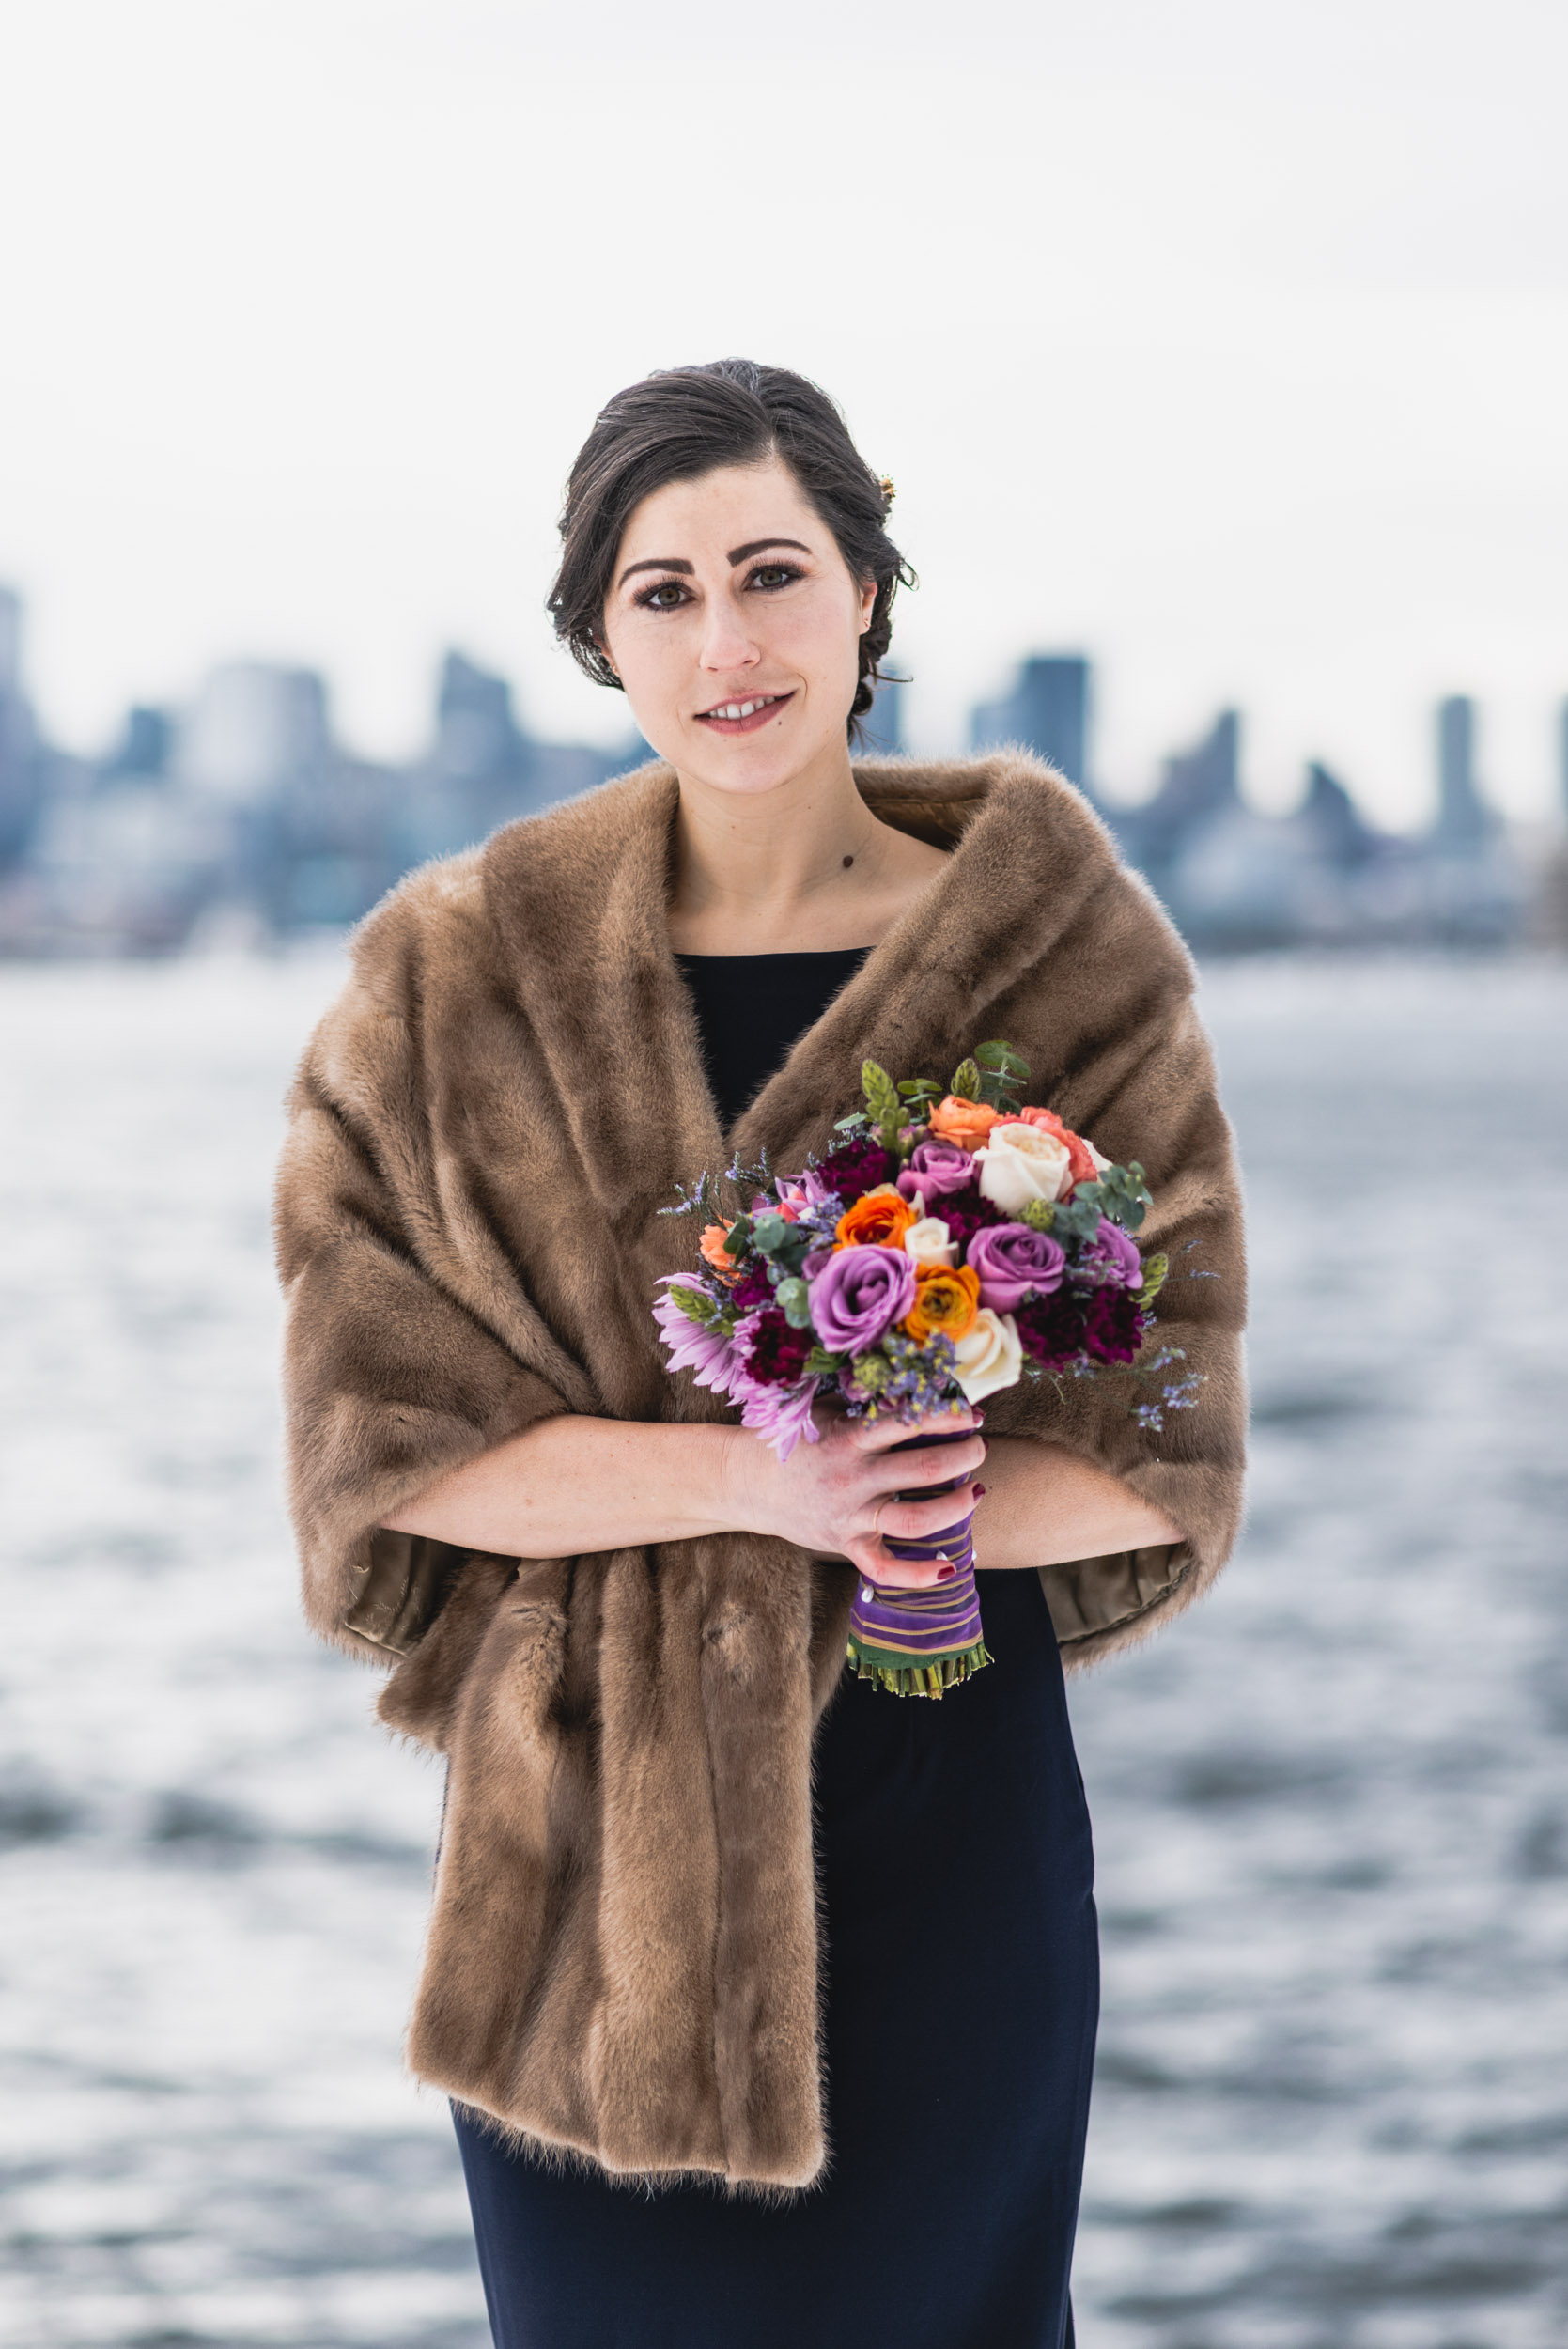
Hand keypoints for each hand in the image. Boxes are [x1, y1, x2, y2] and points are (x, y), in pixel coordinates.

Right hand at [725, 1405, 986, 1588]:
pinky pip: (885, 1569)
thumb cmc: (792, 1440)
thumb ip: (868, 1403)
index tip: (971, 1413)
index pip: (909, 1422)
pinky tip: (949, 1567)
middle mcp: (853, 1478)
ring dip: (957, 1507)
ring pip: (917, 1520)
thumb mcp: (826, 1411)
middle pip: (926, 1470)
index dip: (949, 1416)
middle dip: (965, 1456)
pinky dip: (919, 1575)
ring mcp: (850, 1515)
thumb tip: (919, 1388)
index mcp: (849, 1438)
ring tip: (977, 1491)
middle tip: (979, 1447)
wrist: (745, 1481)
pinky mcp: (845, 1544)